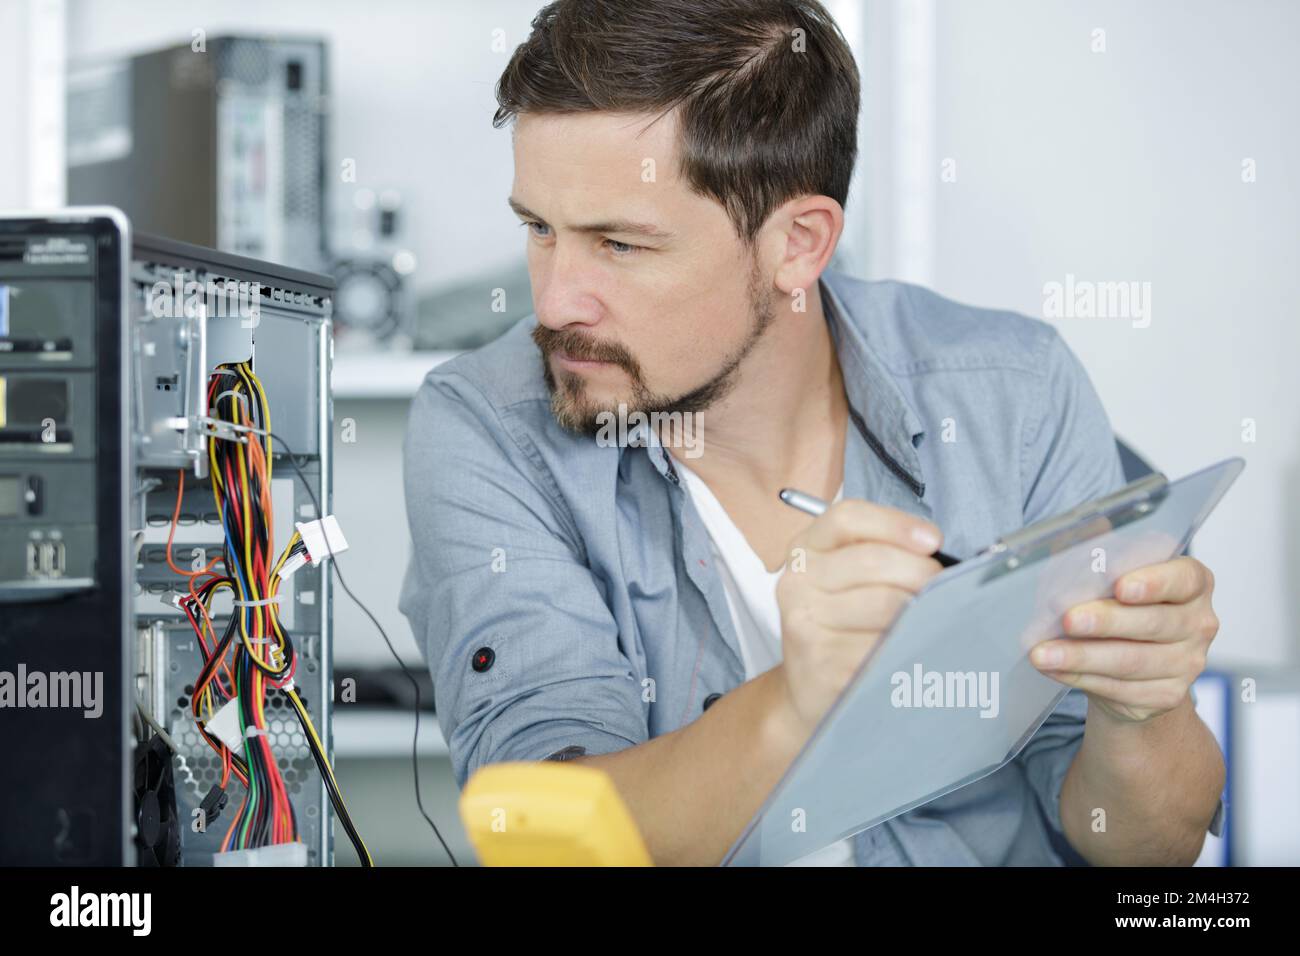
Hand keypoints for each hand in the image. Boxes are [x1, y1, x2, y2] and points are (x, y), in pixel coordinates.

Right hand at [775, 500, 943, 735]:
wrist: (808, 687)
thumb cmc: (841, 625)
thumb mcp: (846, 579)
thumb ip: (881, 554)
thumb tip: (935, 552)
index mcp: (805, 550)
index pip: (847, 518)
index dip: (895, 524)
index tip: (932, 540)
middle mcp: (797, 582)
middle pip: (873, 560)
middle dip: (921, 571)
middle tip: (940, 587)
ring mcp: (805, 624)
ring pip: (885, 605)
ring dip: (920, 611)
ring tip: (928, 619)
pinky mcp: (823, 663)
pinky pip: (883, 647)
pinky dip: (909, 646)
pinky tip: (914, 650)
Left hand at [1031, 556, 1218, 722]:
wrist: (1128, 665)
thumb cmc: (1115, 605)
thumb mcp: (1105, 572)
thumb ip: (1098, 551)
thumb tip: (1086, 528)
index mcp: (1191, 581)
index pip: (1183, 578)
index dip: (1153, 582)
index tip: (1121, 586)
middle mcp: (1197, 622)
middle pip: (1153, 622)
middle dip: (1105, 621)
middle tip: (1068, 619)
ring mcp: (1187, 662)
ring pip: (1131, 660)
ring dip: (1081, 656)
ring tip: (1043, 653)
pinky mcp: (1166, 695)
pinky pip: (1120, 688)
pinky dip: (1080, 677)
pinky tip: (1054, 668)